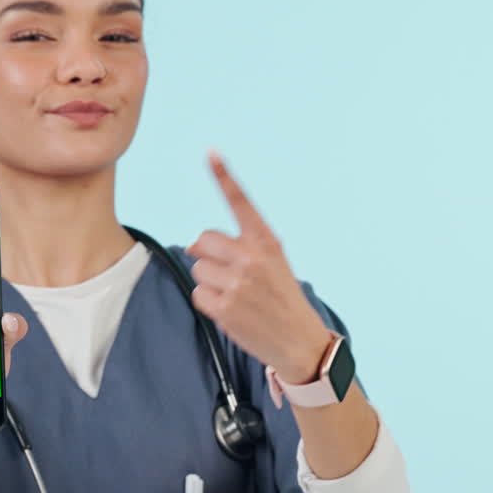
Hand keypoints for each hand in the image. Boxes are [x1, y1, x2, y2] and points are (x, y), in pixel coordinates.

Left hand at [184, 149, 332, 380]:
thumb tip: (192, 245)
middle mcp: (252, 257)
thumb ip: (240, 246)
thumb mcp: (273, 263)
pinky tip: (230, 310)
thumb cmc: (281, 298)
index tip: (210, 151)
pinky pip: (198, 294)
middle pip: (202, 241)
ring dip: (209, 281)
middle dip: (207, 256)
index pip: (241, 203)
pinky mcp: (226, 307)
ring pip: (197, 269)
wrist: (300, 341)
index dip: (223, 176)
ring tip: (234, 294)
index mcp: (267, 241)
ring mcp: (238, 283)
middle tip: (227, 273)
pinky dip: (209, 302)